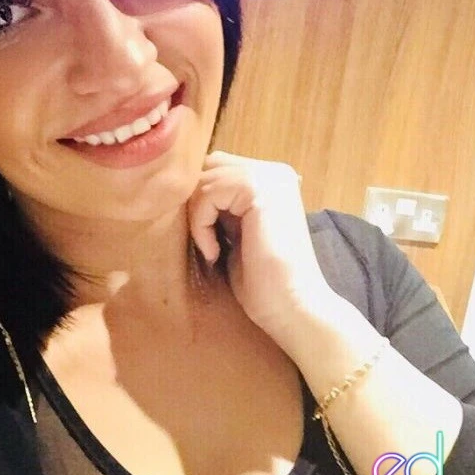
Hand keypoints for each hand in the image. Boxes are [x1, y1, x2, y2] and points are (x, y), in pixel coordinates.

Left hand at [188, 151, 338, 342]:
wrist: (291, 309)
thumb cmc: (260, 281)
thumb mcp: (233, 231)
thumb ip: (219, 205)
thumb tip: (183, 189)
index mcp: (271, 179)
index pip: (215, 167)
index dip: (199, 200)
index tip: (206, 238)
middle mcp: (274, 172)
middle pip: (208, 166)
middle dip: (196, 204)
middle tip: (205, 241)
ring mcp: (269, 178)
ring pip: (204, 178)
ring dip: (197, 218)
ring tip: (212, 250)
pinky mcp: (260, 191)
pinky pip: (207, 193)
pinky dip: (201, 225)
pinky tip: (214, 252)